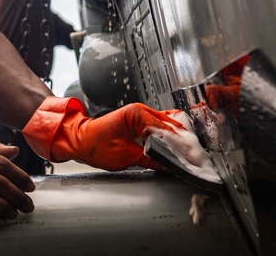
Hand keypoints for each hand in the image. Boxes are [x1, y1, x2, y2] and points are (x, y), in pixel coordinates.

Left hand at [22, 97, 183, 170]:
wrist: (79, 141)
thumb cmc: (96, 146)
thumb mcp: (126, 156)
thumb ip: (152, 159)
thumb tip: (172, 166)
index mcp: (137, 114)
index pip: (167, 129)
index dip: (181, 145)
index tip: (193, 157)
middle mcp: (141, 110)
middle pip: (171, 126)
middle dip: (183, 142)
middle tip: (196, 157)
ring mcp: (141, 115)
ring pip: (167, 126)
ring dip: (177, 140)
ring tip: (190, 155)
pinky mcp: (139, 122)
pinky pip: (159, 127)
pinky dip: (169, 137)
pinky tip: (178, 148)